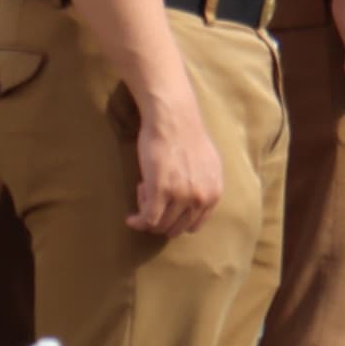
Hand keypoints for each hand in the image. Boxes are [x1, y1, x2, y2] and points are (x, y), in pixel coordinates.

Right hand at [126, 79, 224, 237]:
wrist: (173, 117)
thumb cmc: (186, 134)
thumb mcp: (208, 164)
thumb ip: (204, 185)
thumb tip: (194, 200)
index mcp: (214, 193)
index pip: (194, 225)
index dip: (176, 219)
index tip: (165, 209)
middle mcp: (200, 198)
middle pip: (176, 228)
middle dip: (162, 218)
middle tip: (151, 197)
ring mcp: (181, 196)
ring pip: (160, 224)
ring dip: (148, 214)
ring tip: (143, 192)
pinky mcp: (160, 190)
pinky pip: (147, 219)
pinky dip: (138, 222)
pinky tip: (131, 219)